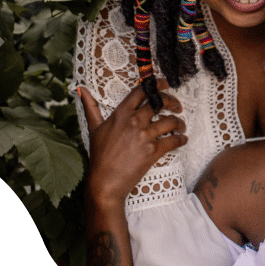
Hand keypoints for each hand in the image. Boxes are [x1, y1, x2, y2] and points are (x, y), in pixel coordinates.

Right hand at [78, 82, 186, 207]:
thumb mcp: (94, 128)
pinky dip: (181, 139)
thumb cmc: (99, 156)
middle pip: (160, 102)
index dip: (156, 84)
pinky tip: (183, 139)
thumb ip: (91, 107)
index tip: (165, 83)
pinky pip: (173, 140)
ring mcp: (144, 136)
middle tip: (177, 106)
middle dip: (173, 101)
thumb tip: (81, 89)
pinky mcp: (153, 151)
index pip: (142, 91)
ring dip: (180, 122)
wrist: (104, 182)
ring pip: (170, 121)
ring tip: (181, 126)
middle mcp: (134, 121)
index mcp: (121, 114)